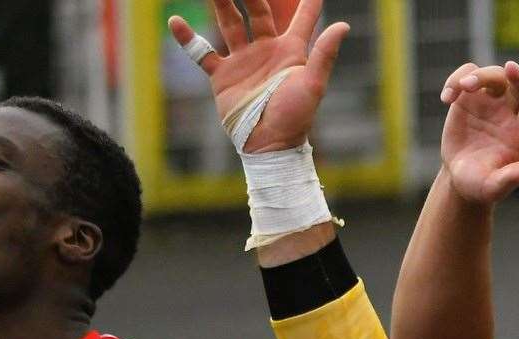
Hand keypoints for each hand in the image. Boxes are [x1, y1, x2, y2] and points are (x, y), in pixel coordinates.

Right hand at [167, 0, 348, 152]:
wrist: (269, 145)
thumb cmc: (296, 117)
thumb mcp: (313, 84)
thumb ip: (324, 54)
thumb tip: (343, 25)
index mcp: (290, 51)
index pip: (302, 19)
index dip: (309, 3)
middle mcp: (266, 51)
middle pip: (258, 12)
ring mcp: (243, 61)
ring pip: (230, 24)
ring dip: (222, 4)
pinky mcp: (222, 75)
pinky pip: (201, 53)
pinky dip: (187, 39)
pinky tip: (175, 21)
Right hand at [439, 61, 518, 205]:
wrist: (461, 176)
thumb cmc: (480, 185)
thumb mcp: (493, 187)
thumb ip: (508, 179)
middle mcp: (510, 114)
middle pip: (517, 86)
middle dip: (515, 76)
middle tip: (509, 68)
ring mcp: (491, 102)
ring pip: (492, 75)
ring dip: (479, 76)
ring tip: (462, 88)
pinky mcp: (470, 97)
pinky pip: (467, 75)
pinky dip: (456, 80)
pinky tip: (447, 99)